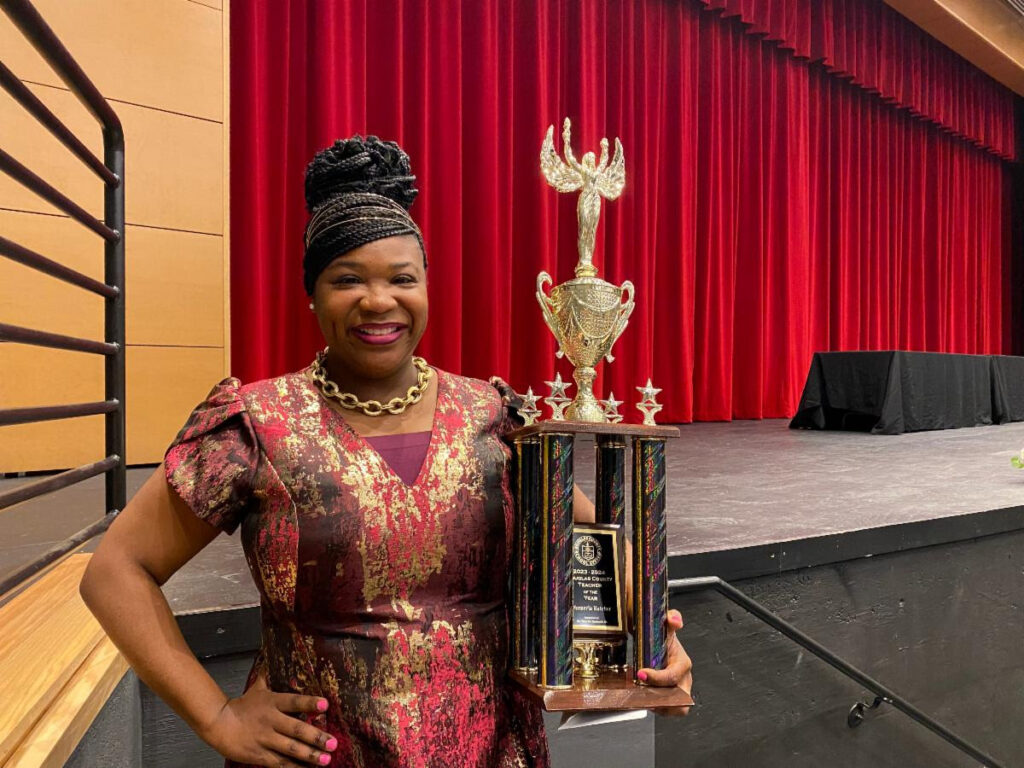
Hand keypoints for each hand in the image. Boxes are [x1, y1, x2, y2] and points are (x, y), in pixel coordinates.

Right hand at [199, 673, 337, 766]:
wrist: (218, 724)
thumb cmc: (242, 705)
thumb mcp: (257, 688)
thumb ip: (269, 675)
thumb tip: (274, 654)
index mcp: (272, 702)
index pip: (293, 701)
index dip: (309, 703)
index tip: (325, 705)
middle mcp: (271, 721)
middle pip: (296, 729)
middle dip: (316, 737)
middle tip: (333, 743)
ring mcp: (265, 739)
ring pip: (290, 749)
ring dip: (310, 755)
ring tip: (326, 760)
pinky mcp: (260, 755)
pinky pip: (280, 763)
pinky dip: (294, 767)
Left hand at [637, 609, 693, 716]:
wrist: (658, 645)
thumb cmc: (663, 638)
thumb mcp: (665, 626)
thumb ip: (671, 619)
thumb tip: (674, 619)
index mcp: (683, 664)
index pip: (672, 676)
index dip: (656, 678)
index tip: (641, 674)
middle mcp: (683, 680)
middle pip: (679, 700)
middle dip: (661, 700)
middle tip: (643, 694)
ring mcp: (677, 691)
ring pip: (673, 708)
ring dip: (656, 705)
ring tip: (641, 696)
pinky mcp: (670, 698)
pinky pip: (665, 709)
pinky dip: (654, 707)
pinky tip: (642, 698)